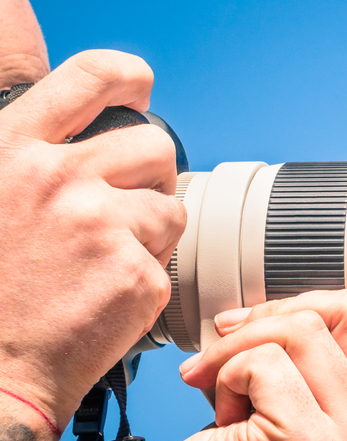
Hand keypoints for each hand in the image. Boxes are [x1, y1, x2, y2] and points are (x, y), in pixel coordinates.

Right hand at [0, 48, 184, 429]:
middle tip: (129, 209)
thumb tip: (78, 143)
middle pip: (153, 147)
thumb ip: (28, 162)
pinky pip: (169, 263)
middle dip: (152, 177)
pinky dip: (148, 281)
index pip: (90, 77)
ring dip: (154, 233)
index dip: (127, 77)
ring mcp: (101, 225)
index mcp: (13, 150)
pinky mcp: (135, 274)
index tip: (141, 88)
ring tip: (109, 263)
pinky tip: (108, 297)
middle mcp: (58, 178)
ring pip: (171, 208)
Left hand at [148, 229, 346, 440]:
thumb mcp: (316, 399)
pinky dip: (223, 370)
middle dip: (282, 312)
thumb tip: (302, 298)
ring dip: (242, 345)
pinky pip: (263, 360)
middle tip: (237, 346)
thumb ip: (336, 351)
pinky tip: (220, 410)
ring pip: (302, 329)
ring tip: (225, 387)